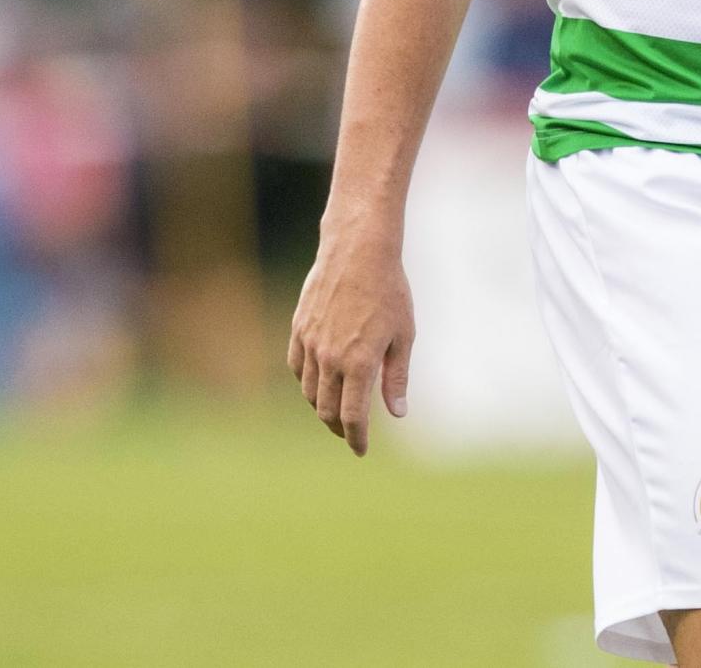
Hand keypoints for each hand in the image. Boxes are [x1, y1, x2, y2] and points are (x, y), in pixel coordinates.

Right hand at [287, 224, 414, 455]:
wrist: (358, 251)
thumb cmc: (389, 291)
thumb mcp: (404, 336)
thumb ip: (397, 378)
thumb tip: (396, 413)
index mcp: (359, 363)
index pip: (352, 417)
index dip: (356, 439)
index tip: (361, 450)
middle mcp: (330, 357)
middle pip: (327, 410)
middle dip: (340, 428)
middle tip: (351, 434)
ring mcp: (311, 342)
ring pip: (309, 391)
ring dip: (321, 407)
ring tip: (336, 410)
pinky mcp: (299, 328)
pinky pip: (296, 366)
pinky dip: (306, 382)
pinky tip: (317, 383)